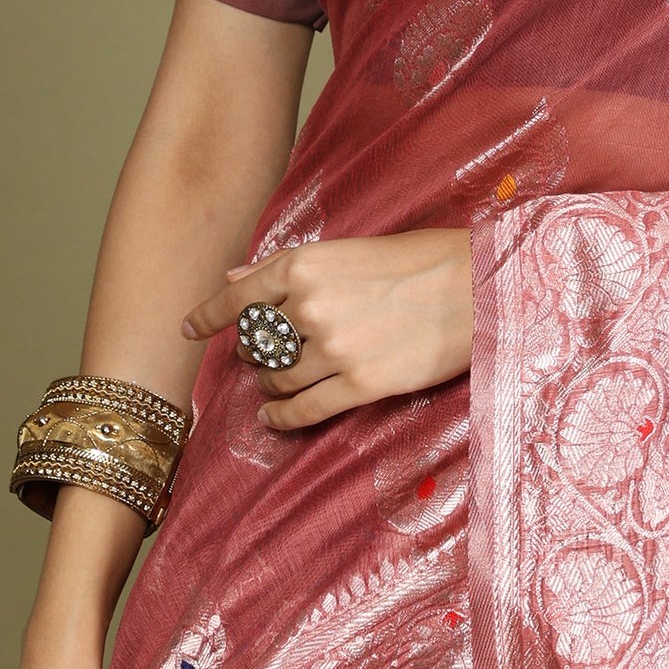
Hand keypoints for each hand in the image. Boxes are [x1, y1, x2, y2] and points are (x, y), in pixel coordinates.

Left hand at [182, 229, 472, 431]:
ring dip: (268, 385)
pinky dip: (282, 417)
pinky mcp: (361, 385)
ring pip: (276, 377)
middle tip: (258, 356)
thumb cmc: (421, 259)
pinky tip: (273, 419)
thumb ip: (289, 266)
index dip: (209, 315)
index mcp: (305, 265)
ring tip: (272, 386)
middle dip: (252, 351)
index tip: (189, 328)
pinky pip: (305, 409)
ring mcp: (334, 349)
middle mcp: (310, 307)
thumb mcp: (349, 249)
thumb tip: (235, 275)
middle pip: (256, 342)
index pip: (239, 296)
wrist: (478, 288)